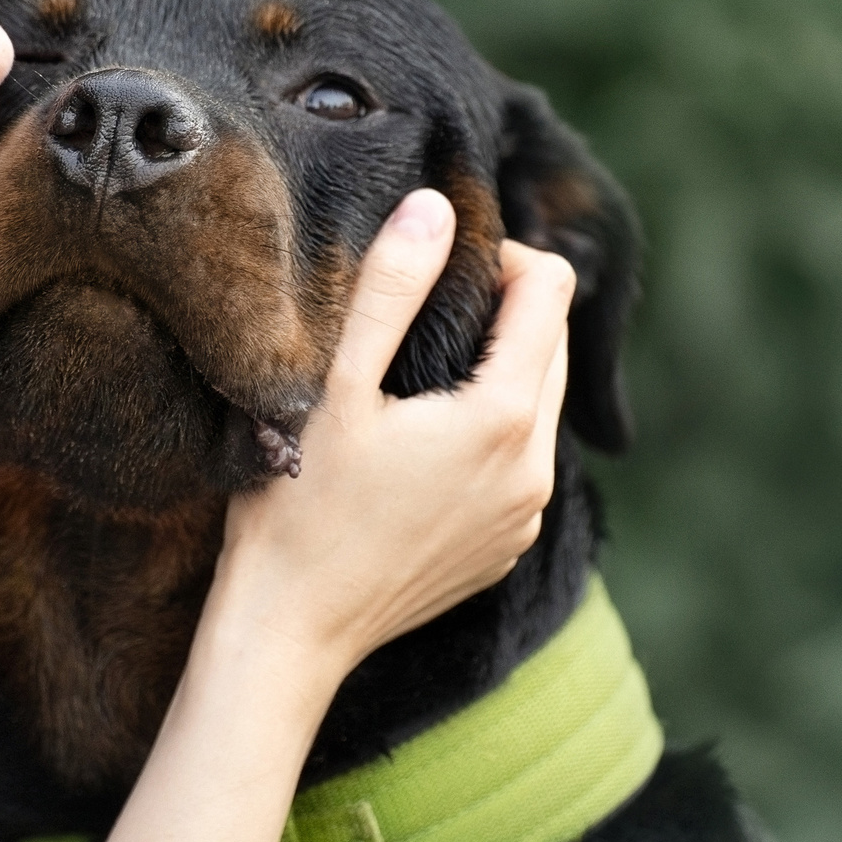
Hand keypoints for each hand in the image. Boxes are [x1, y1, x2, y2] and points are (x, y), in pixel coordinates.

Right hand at [208, 189, 575, 687]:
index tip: (435, 264)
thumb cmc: (297, 507)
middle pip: (553, 343)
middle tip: (420, 311)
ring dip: (495, 371)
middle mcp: (536, 469)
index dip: (498, 255)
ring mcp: (525, 515)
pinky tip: (415, 444)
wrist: (288, 633)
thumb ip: (391, 289)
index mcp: (505, 417)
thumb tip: (437, 208)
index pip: (549, 288)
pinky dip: (486, 433)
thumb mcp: (334, 385)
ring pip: (540, 404)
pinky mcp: (504, 547)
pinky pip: (519, 462)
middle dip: (501, 309)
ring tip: (412, 376)